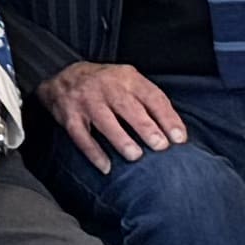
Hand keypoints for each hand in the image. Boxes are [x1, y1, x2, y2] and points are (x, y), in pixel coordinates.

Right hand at [39, 60, 188, 166]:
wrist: (65, 77)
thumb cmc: (108, 86)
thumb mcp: (130, 83)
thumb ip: (150, 102)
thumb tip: (176, 133)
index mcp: (127, 79)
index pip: (151, 96)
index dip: (167, 117)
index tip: (179, 138)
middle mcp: (106, 87)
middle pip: (127, 107)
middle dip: (145, 127)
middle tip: (160, 146)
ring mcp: (86, 100)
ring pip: (104, 120)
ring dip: (120, 139)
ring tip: (135, 156)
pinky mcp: (69, 115)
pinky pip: (81, 135)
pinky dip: (93, 152)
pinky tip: (106, 167)